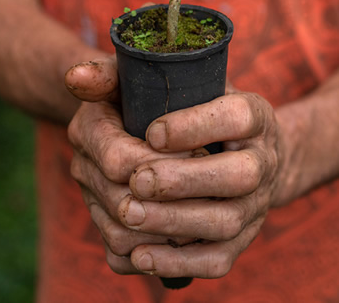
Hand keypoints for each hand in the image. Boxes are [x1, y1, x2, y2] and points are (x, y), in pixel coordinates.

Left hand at [66, 60, 284, 278]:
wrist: (239, 150)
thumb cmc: (191, 110)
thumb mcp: (168, 82)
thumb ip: (119, 76)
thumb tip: (75, 77)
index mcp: (252, 113)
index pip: (237, 116)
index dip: (194, 126)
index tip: (152, 132)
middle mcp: (262, 159)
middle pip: (240, 175)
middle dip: (184, 180)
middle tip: (136, 180)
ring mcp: (255, 204)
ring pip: (226, 222)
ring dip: (175, 221)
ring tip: (130, 214)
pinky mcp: (239, 240)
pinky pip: (217, 261)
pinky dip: (179, 263)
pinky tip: (140, 255)